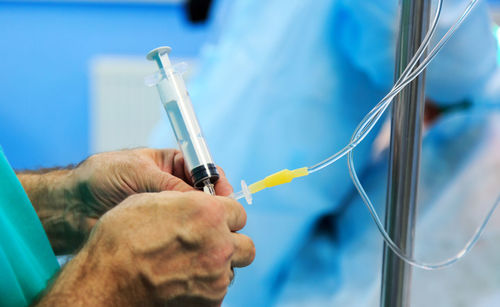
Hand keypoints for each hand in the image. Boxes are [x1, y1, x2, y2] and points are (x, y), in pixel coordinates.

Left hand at [18, 148, 232, 254]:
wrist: (72, 206)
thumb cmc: (101, 177)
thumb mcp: (138, 172)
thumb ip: (170, 185)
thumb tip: (202, 201)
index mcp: (172, 164)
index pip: (205, 170)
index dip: (217, 183)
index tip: (225, 197)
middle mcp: (174, 187)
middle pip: (206, 196)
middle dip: (215, 207)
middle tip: (219, 219)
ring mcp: (168, 210)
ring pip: (197, 217)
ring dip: (203, 224)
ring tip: (207, 233)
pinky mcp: (160, 231)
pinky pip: (182, 234)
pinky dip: (189, 240)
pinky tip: (190, 245)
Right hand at [36, 191, 254, 306]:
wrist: (105, 283)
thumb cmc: (121, 238)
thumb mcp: (151, 202)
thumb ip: (184, 201)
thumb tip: (196, 202)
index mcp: (209, 214)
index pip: (238, 212)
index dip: (225, 216)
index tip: (216, 220)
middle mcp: (220, 245)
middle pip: (245, 245)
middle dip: (231, 244)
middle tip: (211, 245)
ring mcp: (216, 278)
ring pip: (231, 270)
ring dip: (218, 266)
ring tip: (190, 265)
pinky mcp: (209, 303)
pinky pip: (217, 292)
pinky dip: (205, 287)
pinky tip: (181, 282)